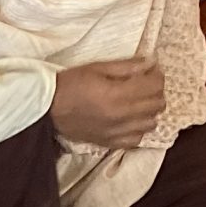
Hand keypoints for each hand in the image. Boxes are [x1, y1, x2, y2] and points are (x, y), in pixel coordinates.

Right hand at [50, 60, 165, 150]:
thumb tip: (150, 63)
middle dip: (155, 91)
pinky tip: (129, 119)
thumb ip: (126, 66)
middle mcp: (121, 116)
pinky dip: (138, 128)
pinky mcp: (110, 143)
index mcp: (117, 94)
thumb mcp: (97, 67)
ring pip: (152, 123)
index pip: (155, 86)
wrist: (47, 109)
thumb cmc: (69, 84)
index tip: (148, 69)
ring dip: (149, 110)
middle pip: (158, 104)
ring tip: (136, 101)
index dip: (156, 74)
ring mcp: (117, 132)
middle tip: (143, 83)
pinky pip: (137, 139)